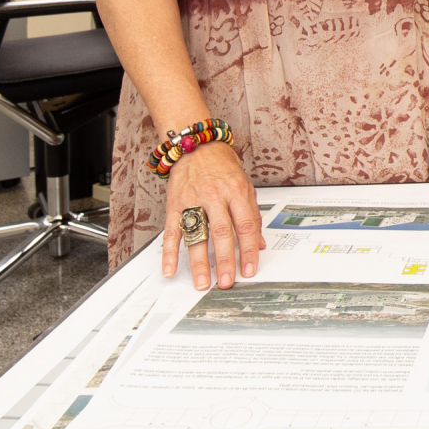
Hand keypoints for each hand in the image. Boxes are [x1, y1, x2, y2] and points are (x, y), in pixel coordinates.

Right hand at [162, 140, 263, 290]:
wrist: (197, 146)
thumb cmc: (223, 167)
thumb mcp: (245, 186)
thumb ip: (252, 215)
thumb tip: (259, 244)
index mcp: (236, 191)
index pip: (245, 226)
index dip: (248, 250)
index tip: (249, 270)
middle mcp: (215, 195)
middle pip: (221, 232)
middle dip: (225, 260)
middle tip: (227, 281)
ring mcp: (193, 200)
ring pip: (197, 234)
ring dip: (199, 262)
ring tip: (202, 282)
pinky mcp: (175, 204)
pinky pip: (171, 231)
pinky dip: (169, 252)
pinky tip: (170, 269)